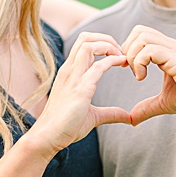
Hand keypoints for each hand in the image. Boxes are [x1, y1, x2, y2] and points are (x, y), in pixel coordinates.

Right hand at [30, 32, 136, 154]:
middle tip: (122, 51)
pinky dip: (113, 61)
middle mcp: (70, 71)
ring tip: (122, 56)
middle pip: (85, 37)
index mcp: (70, 72)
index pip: (84, 43)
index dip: (103, 43)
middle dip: (107, 38)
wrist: (47, 138)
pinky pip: (98, 67)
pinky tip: (123, 64)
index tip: (119, 55)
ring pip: (89, 45)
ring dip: (109, 46)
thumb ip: (110, 113)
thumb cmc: (66, 127)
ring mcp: (73, 78)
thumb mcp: (93, 116)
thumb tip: (128, 117)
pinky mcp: (80, 90)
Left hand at [120, 25, 175, 125]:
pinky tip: (142, 78)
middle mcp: (170, 47)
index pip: (141, 36)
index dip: (130, 51)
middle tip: (131, 71)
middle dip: (128, 50)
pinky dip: (140, 62)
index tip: (130, 71)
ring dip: (133, 55)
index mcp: (167, 52)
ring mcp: (174, 51)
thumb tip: (132, 119)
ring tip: (138, 75)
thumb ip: (148, 107)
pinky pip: (150, 50)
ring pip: (142, 36)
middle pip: (139, 31)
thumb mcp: (165, 103)